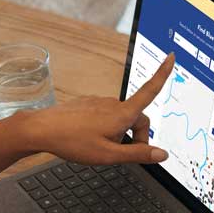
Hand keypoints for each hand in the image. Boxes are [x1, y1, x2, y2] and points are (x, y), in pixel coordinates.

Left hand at [19, 52, 174, 164]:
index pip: (149, 91)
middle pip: (137, 118)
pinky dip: (106, 128)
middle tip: (122, 155)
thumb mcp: (109, 155)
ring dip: (119, 133)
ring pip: (120, 118)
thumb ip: (137, 154)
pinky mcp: (88, 105)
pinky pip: (105, 116)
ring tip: (100, 147)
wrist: (42, 130)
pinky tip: (89, 138)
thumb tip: (162, 154)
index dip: (162, 74)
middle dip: (137, 136)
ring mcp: (99, 103)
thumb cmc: (73, 142)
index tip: (171, 57)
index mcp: (122, 114)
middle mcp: (112, 104)